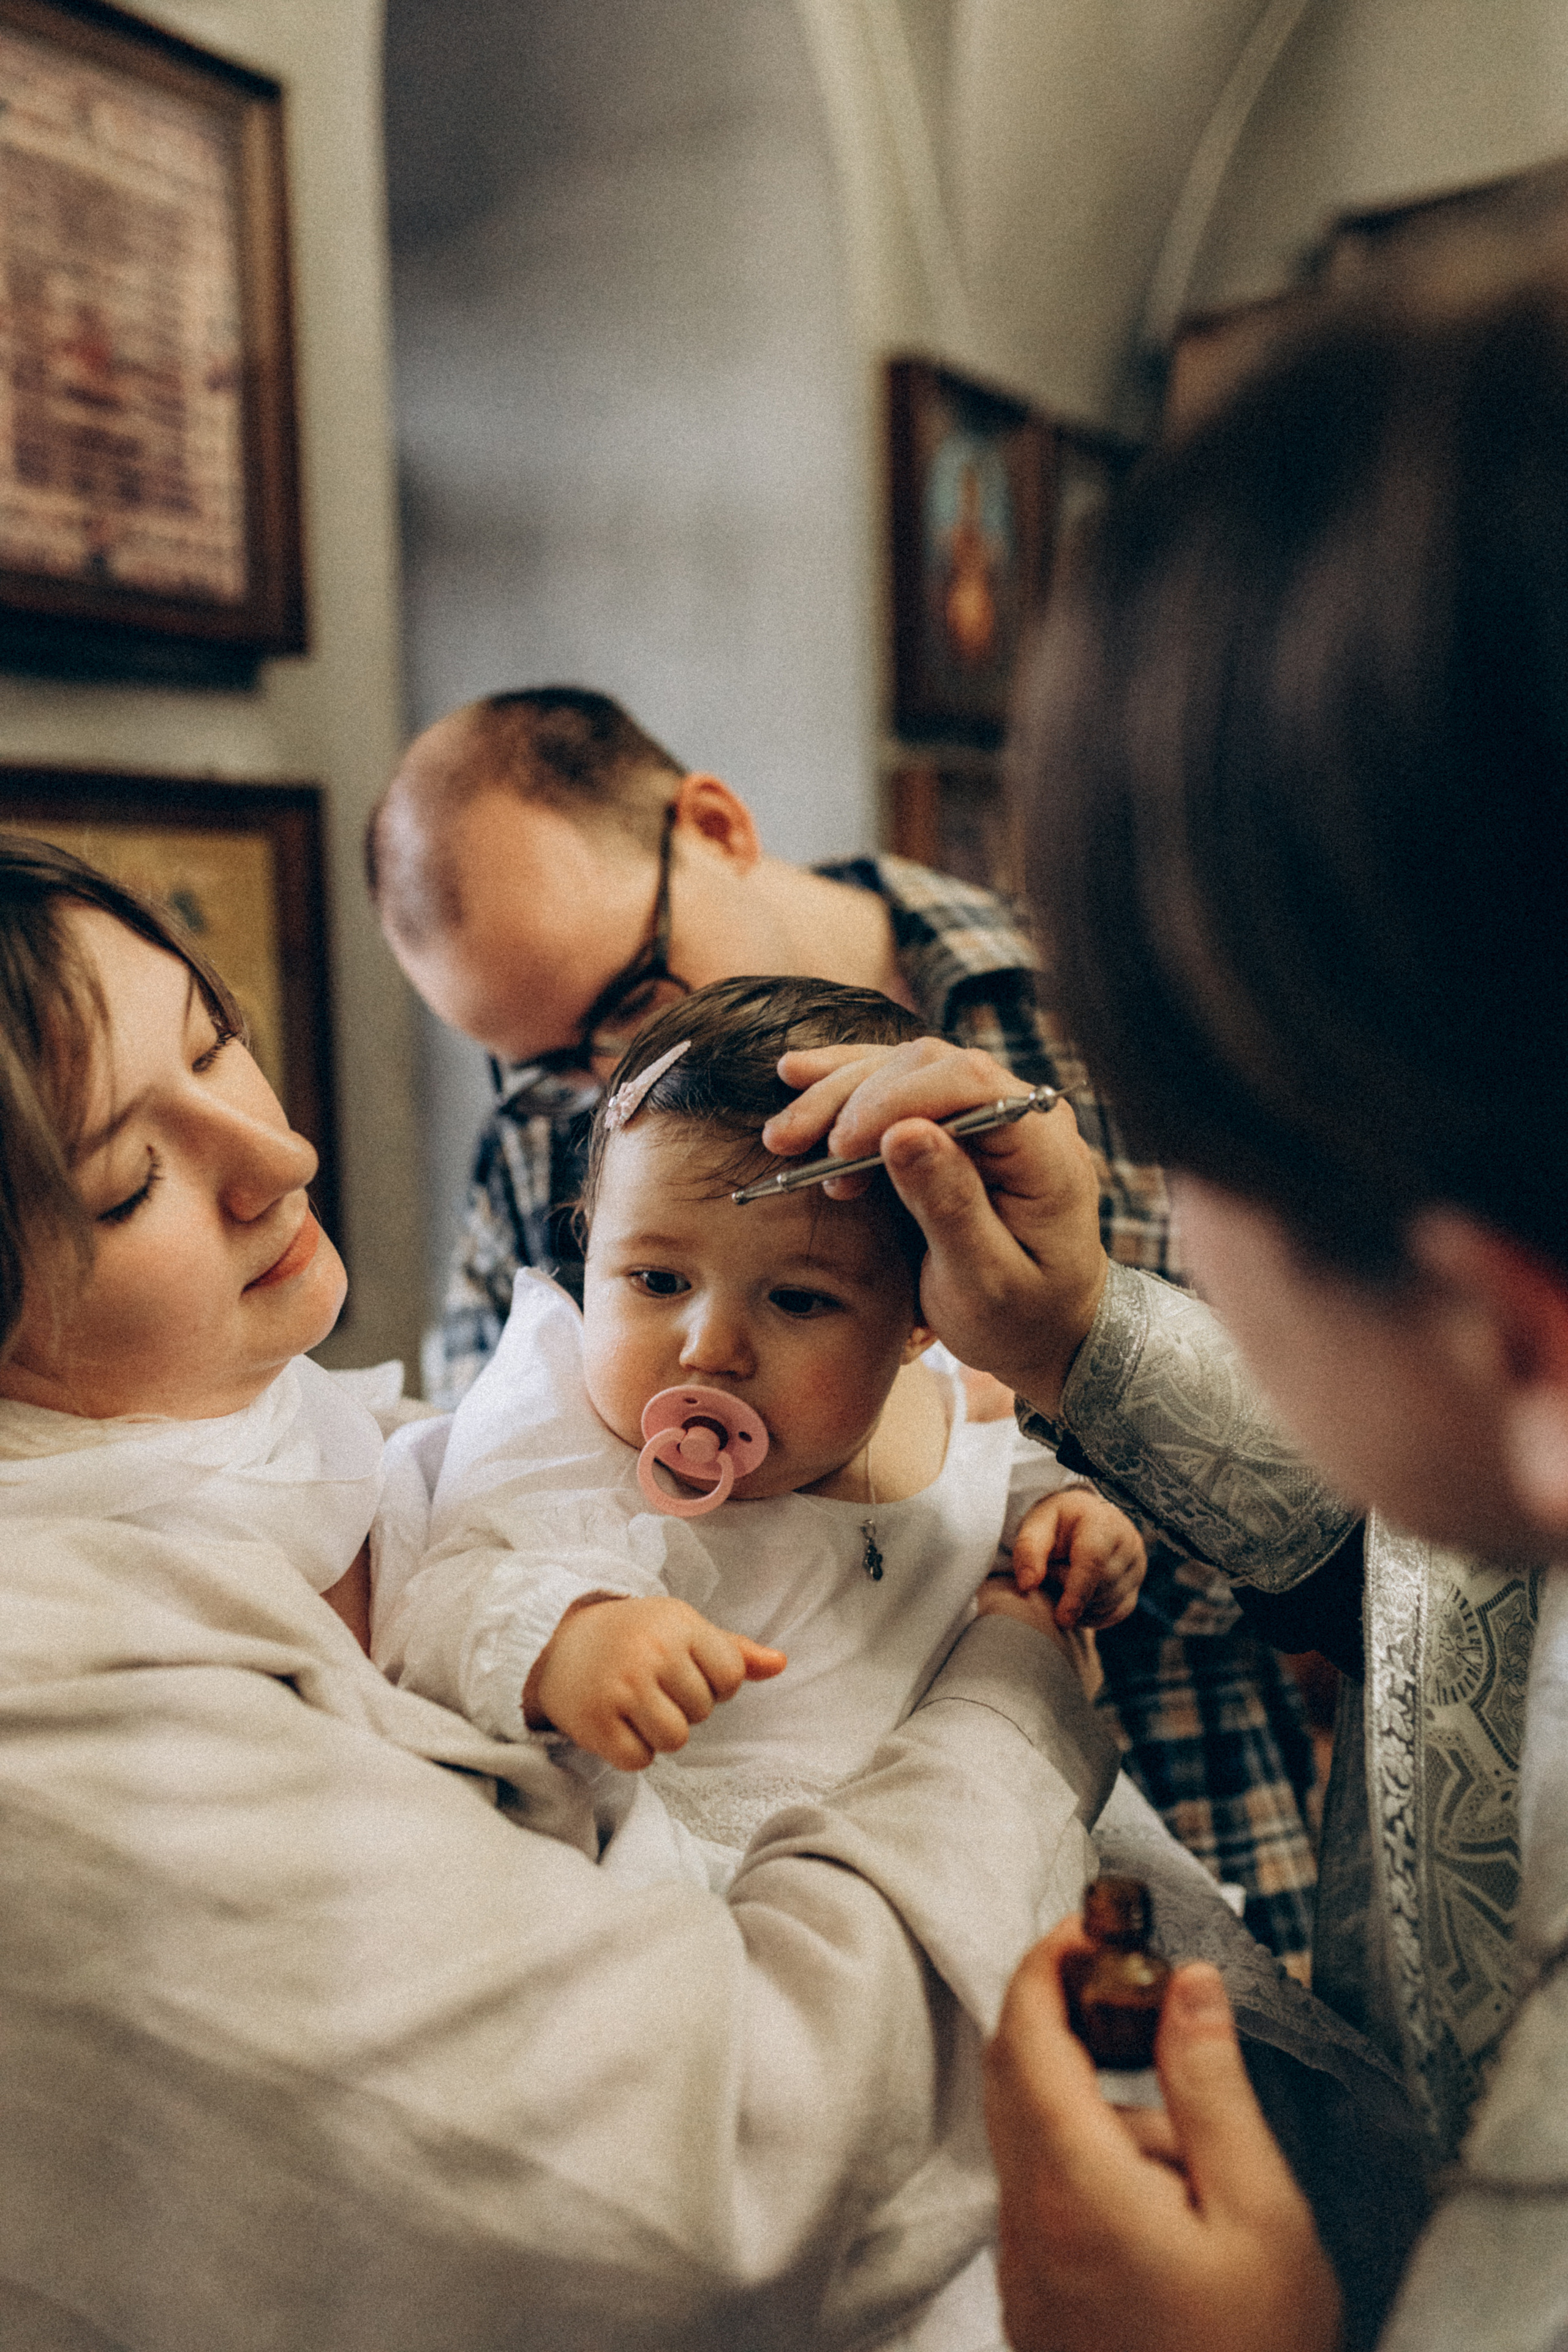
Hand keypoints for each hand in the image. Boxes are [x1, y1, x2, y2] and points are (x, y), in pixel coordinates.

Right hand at [524, 1595, 786, 1769]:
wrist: (558, 1642)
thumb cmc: (633, 1636)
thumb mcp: (682, 1628)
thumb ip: (733, 1650)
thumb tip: (781, 1664)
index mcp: (680, 1624)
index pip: (730, 1676)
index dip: (714, 1683)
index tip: (684, 1672)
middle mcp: (652, 1651)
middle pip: (702, 1712)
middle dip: (682, 1707)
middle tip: (651, 1687)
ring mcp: (622, 1687)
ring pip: (675, 1739)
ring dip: (659, 1733)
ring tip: (637, 1708)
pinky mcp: (596, 1722)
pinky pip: (639, 1759)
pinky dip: (631, 1751)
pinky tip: (617, 1724)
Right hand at [766, 1039, 1107, 1411]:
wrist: (1048, 1330)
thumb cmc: (1021, 1316)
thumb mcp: (984, 1280)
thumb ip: (950, 1205)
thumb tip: (903, 1133)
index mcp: (1046, 1149)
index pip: (971, 1084)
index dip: (896, 1099)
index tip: (841, 1146)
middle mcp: (1024, 1113)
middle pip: (929, 1065)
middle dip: (852, 1097)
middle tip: (789, 1143)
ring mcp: (992, 1110)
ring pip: (905, 1067)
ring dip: (837, 1092)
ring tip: (782, 1134)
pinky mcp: (961, 1119)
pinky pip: (901, 1083)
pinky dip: (848, 1083)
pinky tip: (798, 1076)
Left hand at [984, 1922, 1343, 2351]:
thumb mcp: (1262, 2214)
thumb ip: (1213, 2087)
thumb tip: (1186, 1982)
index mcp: (1073, 2185)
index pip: (1023, 2033)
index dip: (1046, 1962)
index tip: (1091, 1928)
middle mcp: (1026, 2222)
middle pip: (1012, 2076)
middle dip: (1063, 2016)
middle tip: (1133, 1991)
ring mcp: (1024, 2268)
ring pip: (1032, 2138)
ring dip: (1094, 2106)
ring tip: (1199, 2161)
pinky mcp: (1036, 2303)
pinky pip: (1045, 2197)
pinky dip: (1092, 2165)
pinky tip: (1174, 2212)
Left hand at [1011, 1488, 1145, 1629]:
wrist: (1084, 1520)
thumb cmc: (1058, 1522)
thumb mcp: (1036, 1523)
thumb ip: (1028, 1550)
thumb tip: (1027, 1585)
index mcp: (1102, 1522)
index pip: (1094, 1561)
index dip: (1077, 1592)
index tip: (1061, 1619)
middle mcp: (1128, 1544)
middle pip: (1100, 1586)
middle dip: (1068, 1589)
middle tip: (1051, 1570)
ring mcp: (1136, 1568)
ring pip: (1107, 1604)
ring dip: (1078, 1603)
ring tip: (1064, 1576)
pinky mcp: (1135, 1589)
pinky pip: (1113, 1614)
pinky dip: (1090, 1613)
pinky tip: (1076, 1597)